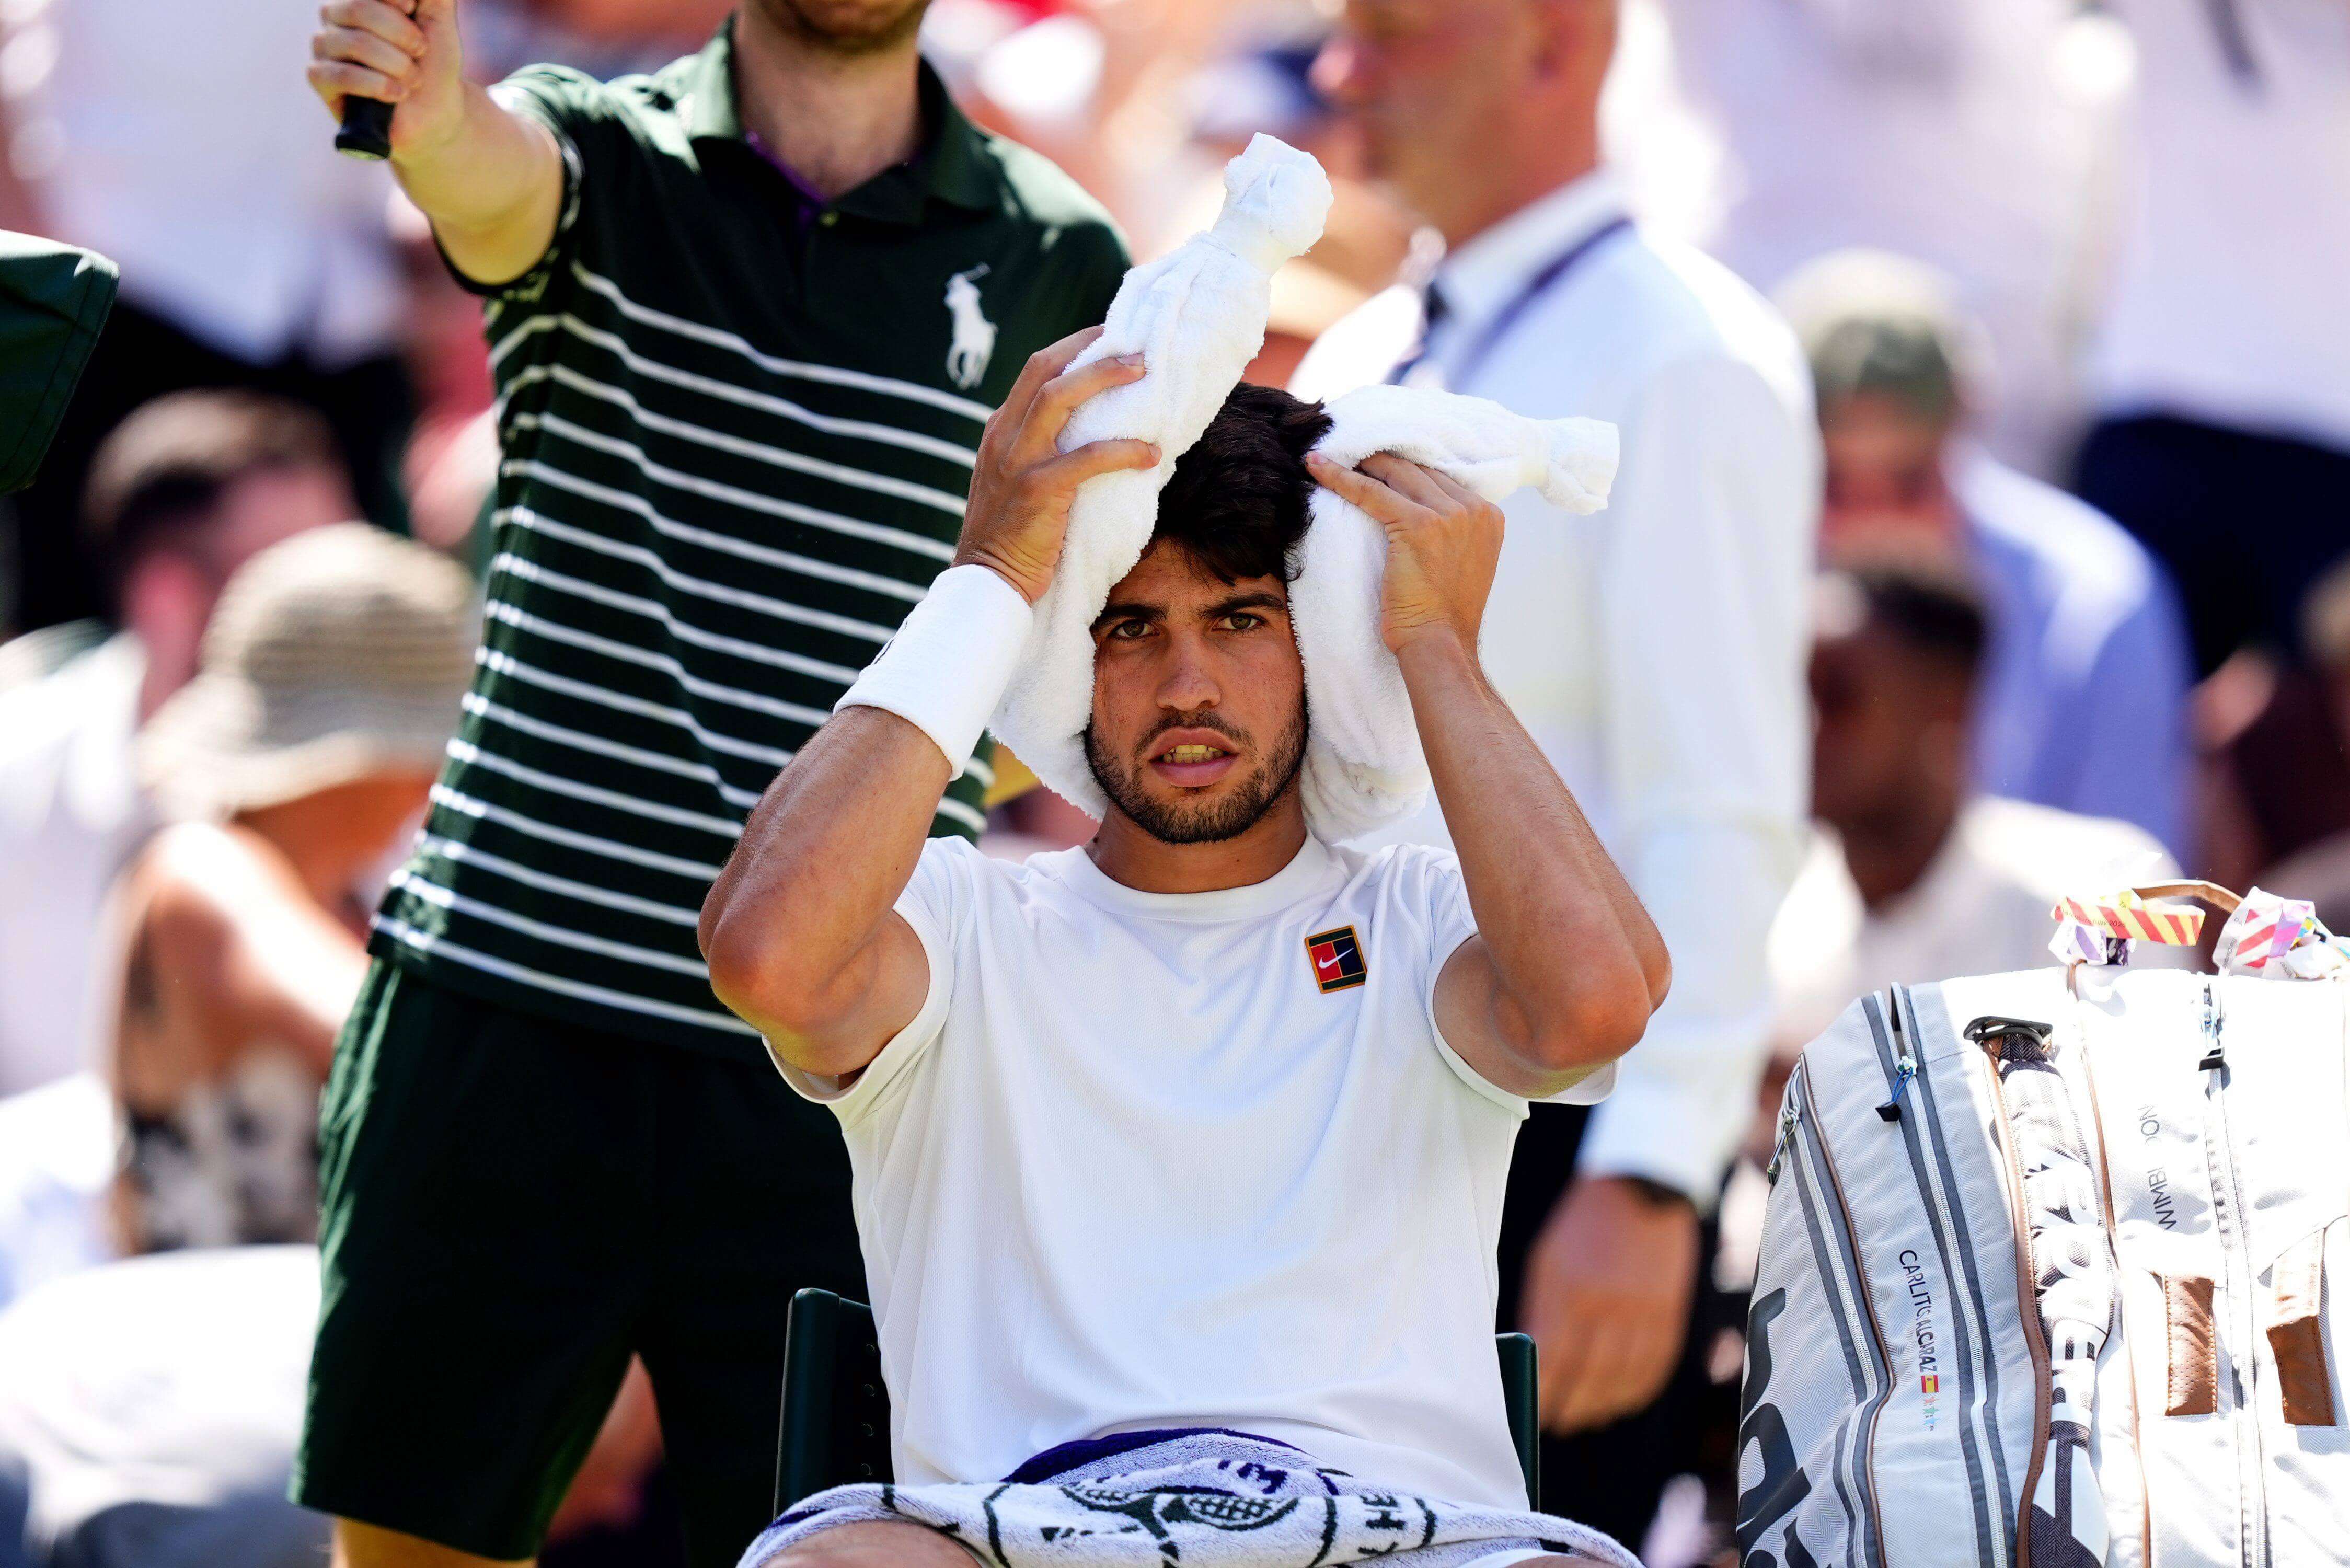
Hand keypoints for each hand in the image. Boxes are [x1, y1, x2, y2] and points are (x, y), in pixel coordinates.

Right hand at [309, 0, 467, 159]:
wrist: (436, 112)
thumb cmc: (433, 63)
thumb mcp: (439, 19)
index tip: (412, 10)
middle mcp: (335, 16)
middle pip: (358, 9)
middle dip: (401, 34)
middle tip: (420, 51)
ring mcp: (324, 46)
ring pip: (354, 44)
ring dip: (396, 66)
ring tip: (412, 80)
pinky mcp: (320, 79)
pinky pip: (340, 74)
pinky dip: (377, 85)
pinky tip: (396, 94)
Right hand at [954, 327, 1156, 603]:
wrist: (986, 582)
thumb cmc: (1013, 537)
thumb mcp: (1019, 480)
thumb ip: (1042, 451)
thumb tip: (1095, 432)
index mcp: (1001, 430)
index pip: (1037, 371)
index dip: (1076, 348)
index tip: (1113, 339)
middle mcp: (1004, 436)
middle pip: (1046, 370)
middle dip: (1092, 350)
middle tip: (1138, 348)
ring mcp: (1016, 461)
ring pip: (1059, 398)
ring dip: (1105, 379)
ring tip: (1145, 374)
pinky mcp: (1036, 490)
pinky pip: (1086, 458)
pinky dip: (1122, 451)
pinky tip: (1151, 454)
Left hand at [1305, 452, 1502, 654]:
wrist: (1439, 643)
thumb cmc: (1443, 615)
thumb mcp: (1462, 563)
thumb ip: (1454, 532)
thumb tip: (1425, 511)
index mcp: (1488, 516)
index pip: (1440, 478)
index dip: (1406, 469)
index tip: (1380, 463)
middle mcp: (1474, 510)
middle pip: (1419, 470)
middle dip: (1383, 461)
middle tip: (1352, 454)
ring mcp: (1449, 515)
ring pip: (1395, 474)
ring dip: (1361, 463)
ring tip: (1334, 456)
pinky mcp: (1418, 524)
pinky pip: (1370, 492)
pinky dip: (1340, 477)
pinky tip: (1317, 466)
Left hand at [1518, 1175, 1698, 1433]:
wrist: (1640, 1186)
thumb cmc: (1583, 1223)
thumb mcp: (1547, 1258)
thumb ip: (1541, 1308)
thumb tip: (1534, 1357)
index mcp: (1570, 1289)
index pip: (1553, 1359)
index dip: (1544, 1393)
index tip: (1535, 1412)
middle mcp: (1608, 1305)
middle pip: (1590, 1376)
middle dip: (1572, 1406)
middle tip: (1559, 1421)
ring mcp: (1644, 1310)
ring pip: (1625, 1377)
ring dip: (1604, 1405)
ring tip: (1588, 1415)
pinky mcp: (1671, 1310)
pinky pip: (1657, 1364)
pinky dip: (1639, 1389)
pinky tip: (1623, 1398)